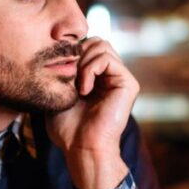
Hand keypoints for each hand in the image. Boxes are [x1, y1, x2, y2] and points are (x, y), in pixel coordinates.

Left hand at [46, 38, 138, 188]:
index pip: (88, 46)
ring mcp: (121, 79)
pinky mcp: (129, 84)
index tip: (60, 71)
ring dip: (83, 63)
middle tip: (69, 78)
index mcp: (99, 77)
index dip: (72, 52)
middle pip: (97, 41)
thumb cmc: (68, 128)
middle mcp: (112, 76)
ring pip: (102, 45)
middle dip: (78, 54)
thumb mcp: (59, 93)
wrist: (81, 147)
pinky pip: (107, 58)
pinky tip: (84, 90)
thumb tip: (62, 48)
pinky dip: (90, 70)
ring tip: (77, 86)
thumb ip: (64, 70)